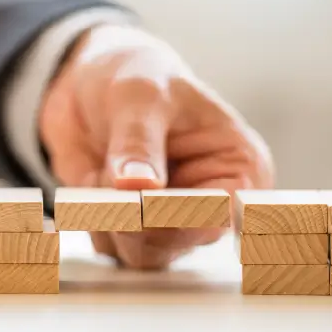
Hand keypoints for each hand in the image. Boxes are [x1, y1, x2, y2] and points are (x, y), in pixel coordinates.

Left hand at [39, 24, 273, 268]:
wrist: (95, 80)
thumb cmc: (138, 77)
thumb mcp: (140, 95)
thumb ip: (139, 142)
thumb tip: (138, 188)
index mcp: (240, 169)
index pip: (220, 213)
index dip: (176, 214)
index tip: (140, 201)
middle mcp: (212, 205)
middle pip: (175, 245)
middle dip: (132, 219)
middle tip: (107, 180)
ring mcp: (172, 222)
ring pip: (140, 255)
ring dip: (108, 218)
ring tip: (101, 169)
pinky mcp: (135, 230)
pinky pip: (109, 247)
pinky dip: (91, 218)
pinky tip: (94, 181)